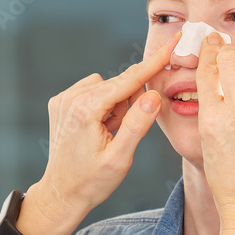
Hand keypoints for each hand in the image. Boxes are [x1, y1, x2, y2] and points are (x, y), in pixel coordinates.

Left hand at [25, 32, 181, 234]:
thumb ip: (137, 125)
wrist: (61, 194)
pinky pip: (93, 91)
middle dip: (131, 103)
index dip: (155, 62)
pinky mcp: (60, 102)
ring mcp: (63, 99)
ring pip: (107, 87)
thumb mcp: (120, 158)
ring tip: (109, 134)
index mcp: (86, 110)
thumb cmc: (92, 182)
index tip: (174, 41)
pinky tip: (99, 128)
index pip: (129, 80)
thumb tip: (153, 96)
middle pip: (119, 84)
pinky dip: (102, 105)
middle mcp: (71, 98)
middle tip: (121, 133)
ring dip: (116, 105)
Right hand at [196, 34, 234, 234]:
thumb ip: (211, 116)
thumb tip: (214, 91)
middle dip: (229, 47)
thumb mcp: (208, 147)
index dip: (209, 51)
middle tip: (230, 41)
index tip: (211, 42)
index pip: (207, 71)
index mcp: (211, 120)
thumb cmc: (230, 186)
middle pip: (230, 62)